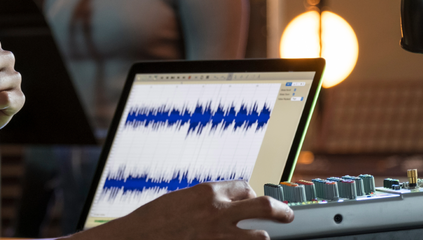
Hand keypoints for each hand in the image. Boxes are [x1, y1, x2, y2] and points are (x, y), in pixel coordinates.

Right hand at [73, 181, 292, 239]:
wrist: (135, 238)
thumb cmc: (152, 221)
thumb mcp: (179, 201)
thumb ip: (203, 201)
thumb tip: (220, 204)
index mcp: (206, 192)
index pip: (243, 188)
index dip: (250, 195)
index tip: (252, 200)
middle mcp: (217, 212)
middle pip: (264, 206)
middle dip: (280, 210)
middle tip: (286, 215)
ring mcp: (218, 236)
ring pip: (259, 237)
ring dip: (260, 238)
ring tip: (259, 239)